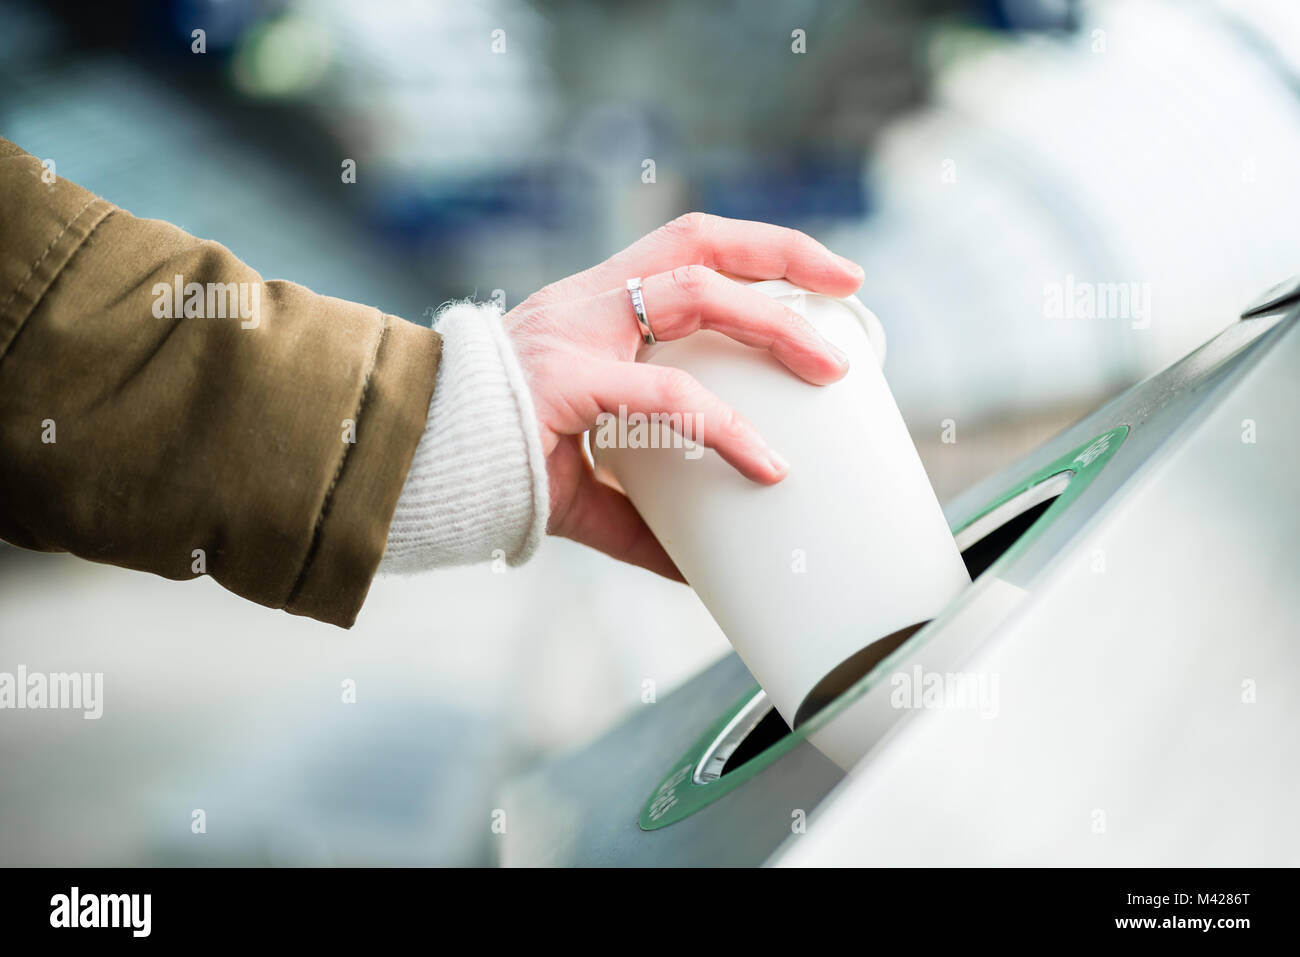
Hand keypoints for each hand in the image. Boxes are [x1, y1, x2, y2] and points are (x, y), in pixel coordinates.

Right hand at [505, 212, 863, 579]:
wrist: (407, 469)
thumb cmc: (490, 464)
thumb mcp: (582, 486)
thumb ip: (641, 518)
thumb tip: (697, 570)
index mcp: (594, 310)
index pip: (684, 248)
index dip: (754, 250)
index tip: (819, 277)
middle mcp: (587, 303)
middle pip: (699, 240)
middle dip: (782, 252)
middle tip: (850, 285)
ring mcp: (575, 333)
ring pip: (694, 292)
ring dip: (772, 321)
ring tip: (831, 364)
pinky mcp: (564, 379)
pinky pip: (660, 391)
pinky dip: (721, 426)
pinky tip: (765, 463)